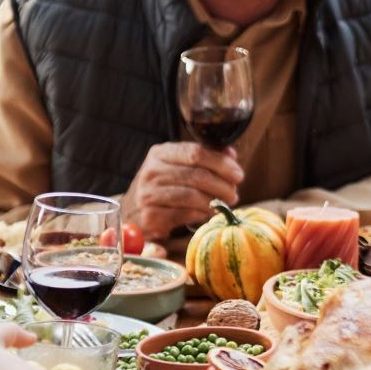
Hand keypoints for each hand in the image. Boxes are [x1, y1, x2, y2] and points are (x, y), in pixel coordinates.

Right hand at [125, 142, 243, 240]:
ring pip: (192, 196)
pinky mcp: (151, 216)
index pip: (196, 153)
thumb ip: (204, 158)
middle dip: (222, 186)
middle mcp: (151, 171)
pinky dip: (201, 214)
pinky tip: (208, 214)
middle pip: (196, 175)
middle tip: (234, 194)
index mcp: (160, 153)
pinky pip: (185, 214)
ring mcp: (148, 194)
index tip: (238, 175)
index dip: (221, 163)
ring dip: (214, 202)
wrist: (132, 212)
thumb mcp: (178, 166)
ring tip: (224, 205)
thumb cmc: (162, 187)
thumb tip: (231, 154)